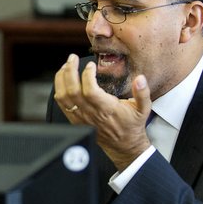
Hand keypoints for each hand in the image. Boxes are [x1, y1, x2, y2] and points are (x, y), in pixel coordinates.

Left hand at [53, 54, 152, 170]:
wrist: (123, 145)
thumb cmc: (131, 125)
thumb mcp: (143, 109)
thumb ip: (142, 93)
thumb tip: (140, 79)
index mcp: (107, 109)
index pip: (90, 91)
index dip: (88, 76)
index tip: (91, 65)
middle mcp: (91, 113)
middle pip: (72, 91)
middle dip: (69, 71)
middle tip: (72, 58)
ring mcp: (81, 117)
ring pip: (63, 97)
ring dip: (62, 79)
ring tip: (67, 66)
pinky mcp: (75, 120)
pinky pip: (61, 104)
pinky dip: (59, 89)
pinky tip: (63, 79)